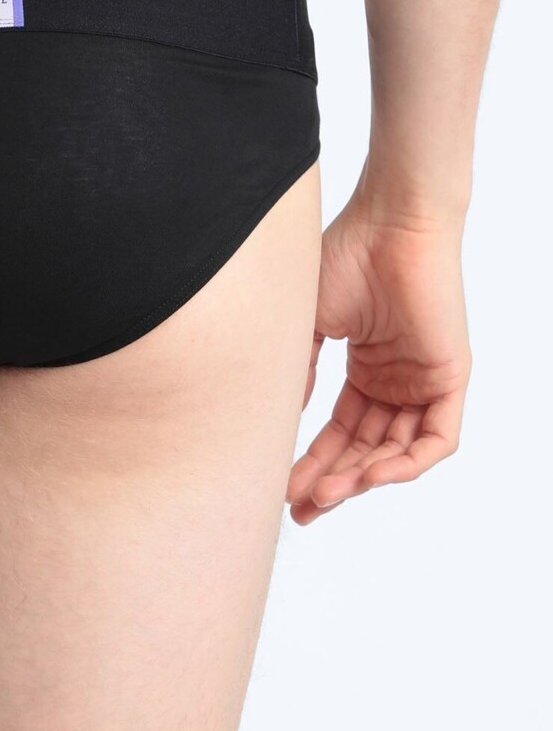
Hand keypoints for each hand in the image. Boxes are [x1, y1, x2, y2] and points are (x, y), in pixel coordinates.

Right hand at [288, 196, 470, 524]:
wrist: (388, 224)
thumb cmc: (346, 256)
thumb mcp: (308, 324)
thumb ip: (298, 372)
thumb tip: (280, 417)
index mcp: (367, 369)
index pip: (341, 432)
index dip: (313, 463)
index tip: (283, 489)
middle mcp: (396, 380)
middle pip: (365, 449)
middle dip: (332, 482)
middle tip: (300, 507)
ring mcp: (424, 381)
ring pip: (397, 451)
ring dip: (361, 478)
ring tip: (325, 495)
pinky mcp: (450, 378)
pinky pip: (435, 439)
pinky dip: (405, 462)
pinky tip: (369, 476)